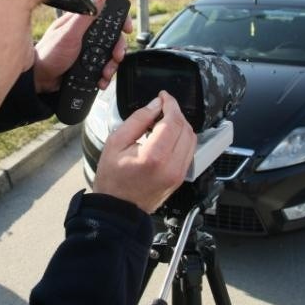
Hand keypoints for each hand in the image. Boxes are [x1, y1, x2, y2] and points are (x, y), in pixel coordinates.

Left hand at [33, 0, 132, 92]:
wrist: (39, 79)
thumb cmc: (49, 53)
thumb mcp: (69, 34)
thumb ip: (85, 16)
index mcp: (82, 23)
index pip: (107, 15)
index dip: (120, 20)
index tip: (127, 29)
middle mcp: (86, 35)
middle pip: (112, 38)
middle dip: (118, 49)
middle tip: (116, 56)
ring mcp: (87, 51)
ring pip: (109, 55)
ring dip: (111, 65)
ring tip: (105, 73)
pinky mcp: (87, 65)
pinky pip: (102, 69)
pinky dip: (104, 76)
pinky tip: (101, 80)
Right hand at [92, 91, 196, 213]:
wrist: (118, 208)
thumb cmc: (112, 178)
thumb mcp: (115, 142)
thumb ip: (137, 119)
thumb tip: (155, 105)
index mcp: (154, 156)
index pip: (173, 121)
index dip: (170, 104)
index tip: (163, 96)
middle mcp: (171, 166)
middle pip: (185, 128)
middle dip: (175, 113)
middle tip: (162, 106)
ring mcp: (178, 173)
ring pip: (191, 138)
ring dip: (180, 124)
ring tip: (163, 120)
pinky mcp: (180, 177)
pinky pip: (189, 150)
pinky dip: (182, 137)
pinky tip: (167, 135)